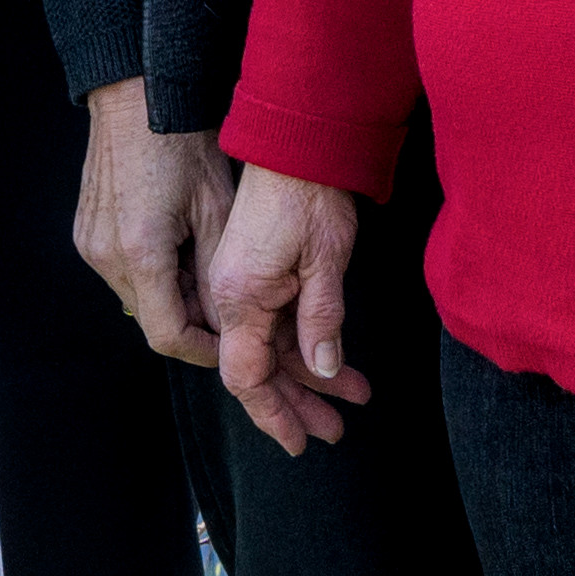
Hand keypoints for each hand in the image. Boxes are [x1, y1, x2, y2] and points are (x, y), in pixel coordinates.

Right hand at [74, 82, 237, 362]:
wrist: (139, 98)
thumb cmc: (181, 143)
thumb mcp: (217, 211)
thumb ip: (217, 277)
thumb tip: (224, 324)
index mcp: (141, 251)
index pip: (167, 335)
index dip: (202, 350)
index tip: (227, 342)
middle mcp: (105, 255)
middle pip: (150, 318)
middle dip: (189, 318)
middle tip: (221, 294)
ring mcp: (90, 245)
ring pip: (136, 297)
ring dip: (169, 294)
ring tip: (197, 256)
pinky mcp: (85, 234)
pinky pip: (121, 272)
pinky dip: (150, 271)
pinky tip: (172, 241)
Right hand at [204, 166, 370, 453]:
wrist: (290, 133)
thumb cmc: (308, 189)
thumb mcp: (326, 258)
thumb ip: (322, 318)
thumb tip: (324, 369)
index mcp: (237, 295)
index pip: (247, 376)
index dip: (274, 413)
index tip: (300, 442)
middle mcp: (225, 292)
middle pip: (254, 366)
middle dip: (295, 402)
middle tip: (334, 431)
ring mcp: (230, 279)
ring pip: (263, 345)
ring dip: (303, 374)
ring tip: (349, 397)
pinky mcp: (241, 267)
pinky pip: (262, 321)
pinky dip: (296, 343)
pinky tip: (327, 358)